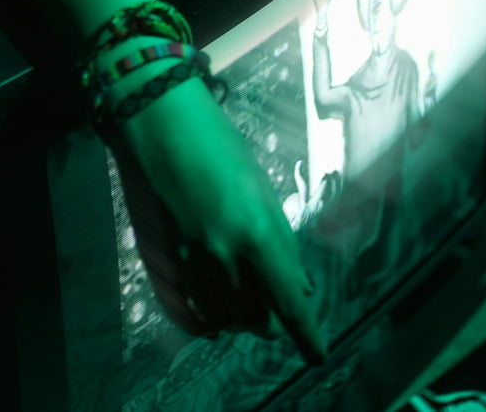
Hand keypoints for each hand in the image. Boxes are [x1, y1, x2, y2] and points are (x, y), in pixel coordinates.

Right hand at [112, 76, 325, 366]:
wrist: (166, 131)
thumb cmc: (222, 150)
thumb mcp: (263, 193)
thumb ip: (283, 243)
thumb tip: (299, 285)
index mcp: (257, 237)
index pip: (289, 304)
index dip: (307, 335)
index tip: (319, 355)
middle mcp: (226, 259)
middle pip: (259, 320)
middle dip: (274, 316)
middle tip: (277, 294)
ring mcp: (196, 264)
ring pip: (229, 320)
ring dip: (245, 314)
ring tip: (250, 289)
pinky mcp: (174, 262)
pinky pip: (199, 311)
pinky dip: (216, 314)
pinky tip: (222, 303)